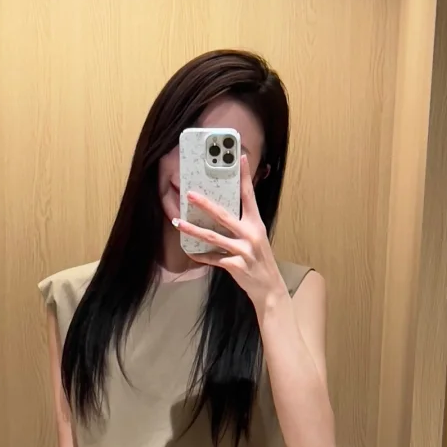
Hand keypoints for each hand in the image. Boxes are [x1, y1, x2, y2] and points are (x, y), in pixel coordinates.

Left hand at [174, 154, 286, 312]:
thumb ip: (243, 225)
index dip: (245, 176)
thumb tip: (222, 211)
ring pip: (213, 237)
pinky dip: (200, 255)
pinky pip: (213, 258)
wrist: (269, 288)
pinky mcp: (235, 266)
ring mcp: (243, 251)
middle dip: (204, 204)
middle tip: (189, 194)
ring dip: (192, 230)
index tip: (239, 158)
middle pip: (223, 215)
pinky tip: (188, 251)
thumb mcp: (257, 238)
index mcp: (256, 224)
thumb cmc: (261, 261)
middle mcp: (250, 234)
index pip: (249, 195)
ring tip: (177, 222)